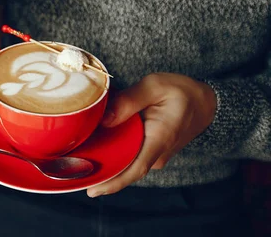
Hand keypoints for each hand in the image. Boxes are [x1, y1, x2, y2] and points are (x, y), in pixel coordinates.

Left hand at [86, 73, 216, 197]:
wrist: (206, 102)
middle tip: (70, 172)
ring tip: (75, 161)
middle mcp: (156, 153)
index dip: (112, 182)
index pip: (134, 169)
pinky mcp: (149, 150)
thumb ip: (130, 100)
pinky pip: (128, 157)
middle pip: (124, 170)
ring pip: (125, 164)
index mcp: (158, 139)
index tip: (92, 189)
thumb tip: (105, 118)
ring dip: (104, 164)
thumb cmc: (182, 92)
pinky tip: (92, 149)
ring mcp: (153, 154)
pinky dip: (112, 155)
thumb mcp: (156, 86)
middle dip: (99, 174)